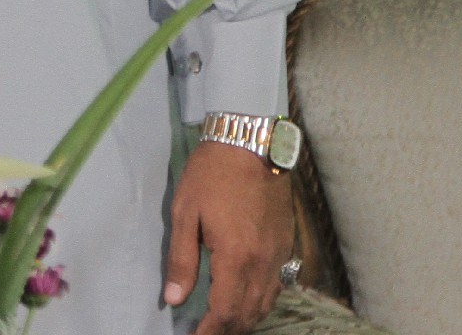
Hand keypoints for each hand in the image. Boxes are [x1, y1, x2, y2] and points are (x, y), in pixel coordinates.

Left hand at [163, 139, 291, 334]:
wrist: (251, 144)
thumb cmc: (211, 175)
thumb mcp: (185, 213)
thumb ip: (181, 260)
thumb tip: (174, 299)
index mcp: (235, 256)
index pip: (225, 311)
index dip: (209, 332)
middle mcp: (263, 263)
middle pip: (248, 314)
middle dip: (226, 330)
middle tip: (204, 333)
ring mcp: (279, 255)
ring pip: (265, 304)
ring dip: (244, 319)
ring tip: (222, 324)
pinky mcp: (286, 245)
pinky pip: (276, 287)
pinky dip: (261, 302)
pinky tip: (246, 300)